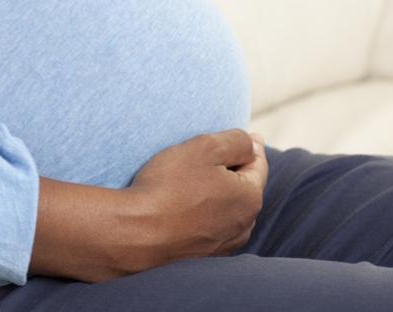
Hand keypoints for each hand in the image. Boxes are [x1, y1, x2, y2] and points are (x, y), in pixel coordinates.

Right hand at [29, 130, 267, 282]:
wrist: (134, 234)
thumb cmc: (168, 187)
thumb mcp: (205, 148)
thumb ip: (237, 141)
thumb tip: (253, 145)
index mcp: (250, 198)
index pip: (258, 163)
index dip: (248, 146)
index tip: (239, 136)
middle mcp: (244, 226)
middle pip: (242, 187)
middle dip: (230, 171)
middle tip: (206, 158)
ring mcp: (222, 245)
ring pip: (225, 209)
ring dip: (214, 195)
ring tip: (188, 183)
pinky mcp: (201, 257)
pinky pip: (207, 227)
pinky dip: (200, 214)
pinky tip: (179, 207)